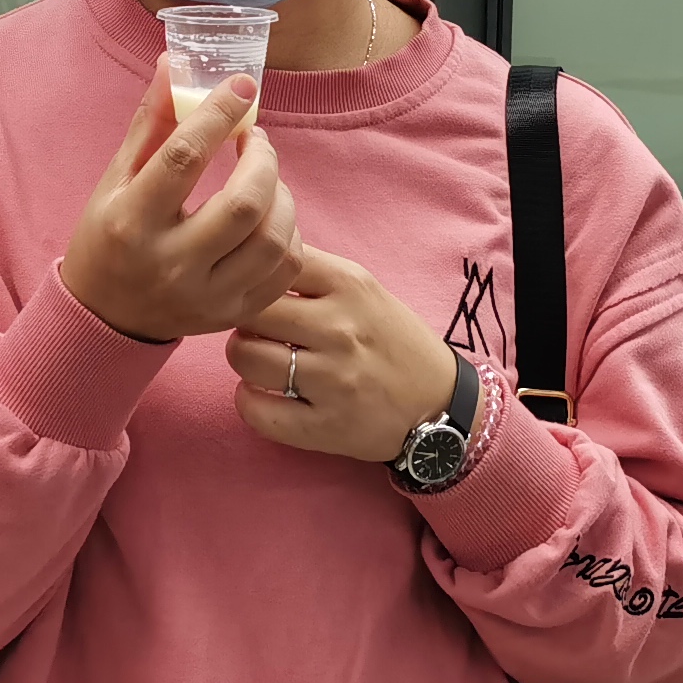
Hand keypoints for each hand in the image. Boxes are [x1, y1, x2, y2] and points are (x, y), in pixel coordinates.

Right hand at [58, 65, 299, 344]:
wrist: (105, 317)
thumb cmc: (108, 236)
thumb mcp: (116, 178)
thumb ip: (151, 122)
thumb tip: (174, 62)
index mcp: (130, 222)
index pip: (184, 158)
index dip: (219, 114)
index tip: (242, 85)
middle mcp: (170, 264)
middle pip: (244, 203)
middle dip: (263, 157)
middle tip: (255, 137)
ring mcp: (205, 296)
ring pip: (274, 239)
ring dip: (281, 193)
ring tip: (264, 175)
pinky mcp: (232, 314)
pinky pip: (285, 269)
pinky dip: (289, 232)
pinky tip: (271, 215)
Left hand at [227, 246, 462, 466]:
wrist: (440, 403)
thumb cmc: (392, 341)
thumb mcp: (365, 289)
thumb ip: (312, 272)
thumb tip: (252, 256)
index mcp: (350, 285)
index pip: (272, 263)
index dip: (254, 276)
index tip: (257, 291)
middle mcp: (340, 329)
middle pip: (250, 311)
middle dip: (242, 318)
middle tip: (254, 329)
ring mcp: (332, 380)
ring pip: (246, 358)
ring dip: (243, 359)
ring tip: (259, 360)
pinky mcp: (325, 426)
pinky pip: (257, 411)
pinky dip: (249, 402)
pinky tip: (261, 395)